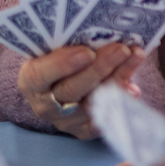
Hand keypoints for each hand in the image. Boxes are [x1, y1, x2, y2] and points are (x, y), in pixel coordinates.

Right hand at [16, 43, 145, 138]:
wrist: (61, 83)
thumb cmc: (58, 58)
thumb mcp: (54, 49)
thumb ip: (68, 43)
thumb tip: (101, 34)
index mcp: (30, 81)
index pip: (40, 75)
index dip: (62, 64)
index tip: (87, 52)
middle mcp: (44, 105)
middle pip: (72, 90)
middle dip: (99, 68)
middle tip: (121, 49)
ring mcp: (65, 121)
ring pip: (93, 103)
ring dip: (117, 79)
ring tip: (134, 57)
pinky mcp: (84, 131)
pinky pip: (104, 119)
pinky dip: (121, 101)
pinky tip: (133, 88)